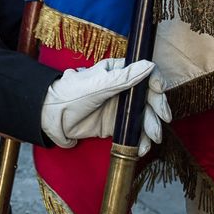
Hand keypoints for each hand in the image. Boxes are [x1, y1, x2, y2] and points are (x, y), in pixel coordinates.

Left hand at [38, 57, 170, 154]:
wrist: (52, 117)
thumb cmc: (71, 93)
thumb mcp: (99, 83)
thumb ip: (125, 77)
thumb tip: (149, 65)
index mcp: (118, 72)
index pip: (145, 75)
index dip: (156, 83)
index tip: (159, 92)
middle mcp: (123, 89)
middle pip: (149, 98)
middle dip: (157, 110)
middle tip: (161, 121)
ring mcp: (120, 108)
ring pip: (144, 117)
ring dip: (151, 128)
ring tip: (153, 140)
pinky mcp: (116, 126)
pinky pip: (134, 133)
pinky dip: (141, 141)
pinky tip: (142, 148)